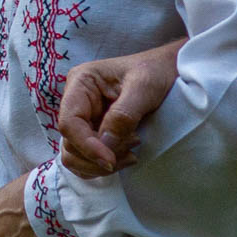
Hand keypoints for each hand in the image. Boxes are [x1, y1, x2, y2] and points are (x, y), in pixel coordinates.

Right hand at [59, 39, 185, 178]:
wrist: (167, 71)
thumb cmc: (155, 71)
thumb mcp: (143, 88)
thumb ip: (123, 115)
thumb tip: (105, 145)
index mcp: (81, 82)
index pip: (69, 123)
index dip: (86, 146)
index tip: (110, 161)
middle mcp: (76, 101)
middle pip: (69, 143)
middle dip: (98, 155)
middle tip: (132, 148)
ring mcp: (83, 118)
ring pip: (74, 155)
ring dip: (100, 164)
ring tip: (131, 153)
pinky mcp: (93, 131)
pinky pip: (86, 159)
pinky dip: (104, 165)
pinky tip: (127, 156)